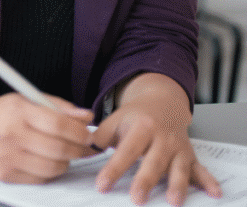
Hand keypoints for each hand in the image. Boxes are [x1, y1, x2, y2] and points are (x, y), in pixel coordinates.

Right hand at [0, 92, 96, 183]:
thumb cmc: (0, 114)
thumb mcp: (25, 100)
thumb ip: (58, 107)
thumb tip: (87, 117)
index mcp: (18, 111)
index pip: (59, 125)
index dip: (80, 132)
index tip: (87, 134)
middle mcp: (11, 134)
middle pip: (59, 149)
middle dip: (78, 150)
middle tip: (81, 147)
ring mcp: (6, 156)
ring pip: (53, 168)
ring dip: (65, 163)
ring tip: (62, 154)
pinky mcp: (4, 174)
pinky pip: (40, 179)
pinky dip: (49, 173)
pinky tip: (45, 162)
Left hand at [92, 74, 222, 205]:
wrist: (163, 102)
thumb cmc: (136, 115)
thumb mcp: (115, 119)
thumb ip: (100, 136)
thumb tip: (83, 149)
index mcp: (141, 127)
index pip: (125, 151)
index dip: (113, 169)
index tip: (103, 185)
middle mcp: (162, 137)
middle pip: (153, 162)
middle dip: (145, 181)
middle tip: (137, 199)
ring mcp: (178, 147)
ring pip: (178, 167)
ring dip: (177, 185)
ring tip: (173, 201)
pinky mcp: (190, 155)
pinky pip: (200, 169)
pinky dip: (208, 181)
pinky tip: (214, 192)